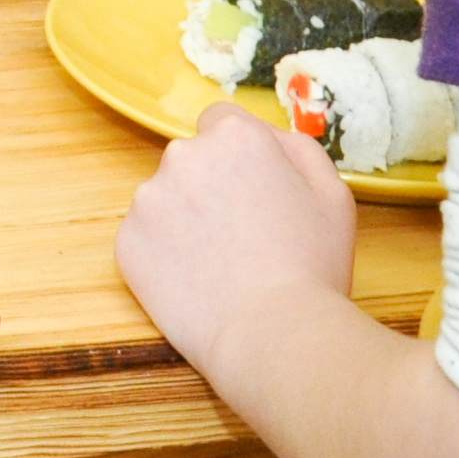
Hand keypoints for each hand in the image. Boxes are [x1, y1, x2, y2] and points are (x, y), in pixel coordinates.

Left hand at [114, 103, 358, 373]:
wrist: (273, 334)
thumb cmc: (312, 266)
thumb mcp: (332, 193)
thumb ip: (297, 148)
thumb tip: (269, 136)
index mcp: (234, 136)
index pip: (222, 123)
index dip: (239, 158)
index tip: (252, 192)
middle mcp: (182, 155)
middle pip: (191, 160)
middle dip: (210, 186)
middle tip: (242, 236)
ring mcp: (147, 199)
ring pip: (165, 199)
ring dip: (185, 221)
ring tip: (221, 265)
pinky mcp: (125, 242)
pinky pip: (145, 239)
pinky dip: (164, 256)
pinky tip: (197, 282)